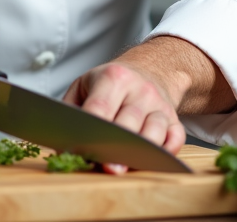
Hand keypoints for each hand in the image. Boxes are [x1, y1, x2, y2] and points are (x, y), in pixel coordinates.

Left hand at [63, 35, 236, 173]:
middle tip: (105, 166)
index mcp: (114, 77)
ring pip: (154, 131)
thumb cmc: (110, 83)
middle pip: (128, 122)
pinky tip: (152, 160)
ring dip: (141, 152)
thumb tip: (61, 144)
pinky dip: (166, 151)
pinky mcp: (174, 118)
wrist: (148, 70)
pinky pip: (176, 138)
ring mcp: (159, 104)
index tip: (84, 149)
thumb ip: (71, 111)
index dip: (92, 131)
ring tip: (125, 166)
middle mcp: (140, 89)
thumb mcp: (84, 85)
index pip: (101, 108)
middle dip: (116, 147)